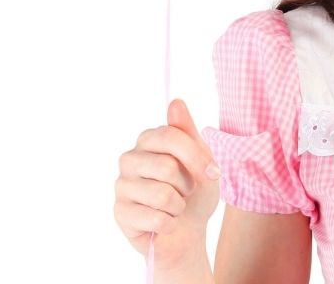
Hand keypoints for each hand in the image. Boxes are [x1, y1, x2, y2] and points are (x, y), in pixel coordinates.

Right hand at [113, 99, 220, 269]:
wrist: (188, 230)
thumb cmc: (195, 191)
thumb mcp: (201, 159)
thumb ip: (188, 133)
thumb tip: (176, 102)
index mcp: (149, 139)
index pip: (170, 137)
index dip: (196, 157)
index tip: (214, 172)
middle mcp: (129, 158)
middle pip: (166, 167)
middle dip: (187, 185)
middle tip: (186, 191)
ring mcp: (121, 185)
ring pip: (161, 195)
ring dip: (179, 206)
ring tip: (175, 206)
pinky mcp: (119, 213)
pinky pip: (156, 218)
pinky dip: (170, 224)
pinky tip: (166, 222)